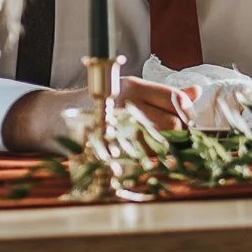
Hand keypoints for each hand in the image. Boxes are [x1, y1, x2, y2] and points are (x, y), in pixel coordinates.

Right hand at [2, 78, 201, 151]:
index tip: (187, 123)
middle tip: (173, 142)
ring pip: (157, 145)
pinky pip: (135, 161)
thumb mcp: (131, 92)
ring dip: (163, 153)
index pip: (174, 98)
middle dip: (178, 135)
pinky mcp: (103, 148)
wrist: (55, 118)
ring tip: (158, 153)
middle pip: (171, 123)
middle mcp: (124, 103)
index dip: (187, 113)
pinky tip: (141, 164)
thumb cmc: (100, 104)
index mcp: (133, 86)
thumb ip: (164, 95)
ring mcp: (113, 126)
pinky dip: (143, 165)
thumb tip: (197, 93)